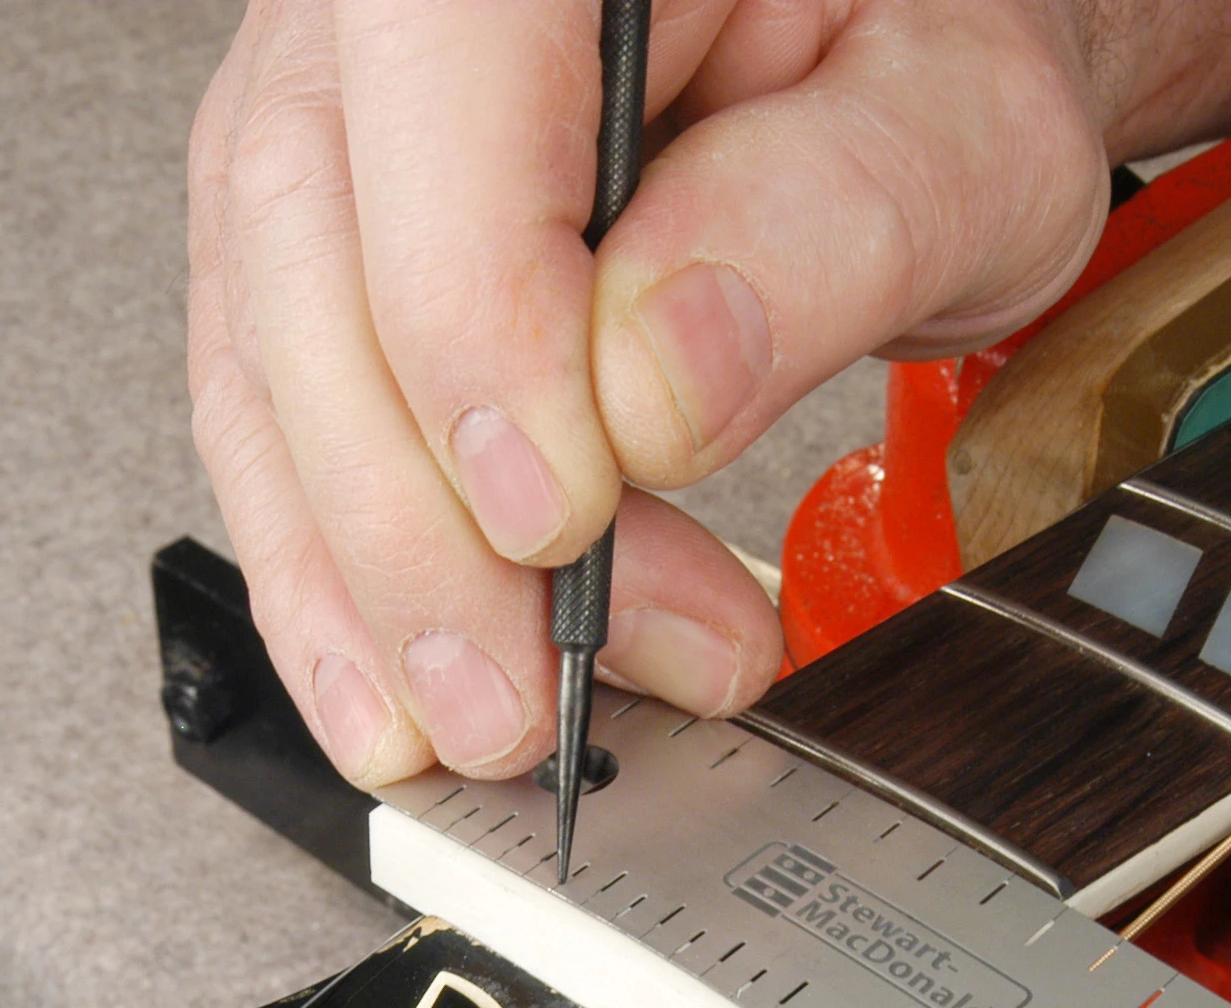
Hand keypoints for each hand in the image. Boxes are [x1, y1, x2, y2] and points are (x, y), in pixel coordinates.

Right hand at [188, 0, 1230, 786]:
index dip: (474, 333)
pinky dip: (343, 566)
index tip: (557, 523)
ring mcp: (351, 120)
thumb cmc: (927, 60)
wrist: (895, 64)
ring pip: (273, 353)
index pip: (447, 100)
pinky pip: (287, 409)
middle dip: (412, 522)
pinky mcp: (345, 242)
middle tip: (514, 692)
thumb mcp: (957, 132)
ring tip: (475, 719)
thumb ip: (823, 233)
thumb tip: (650, 391)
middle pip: (319, 248)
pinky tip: (392, 679)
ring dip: (365, 579)